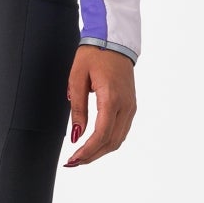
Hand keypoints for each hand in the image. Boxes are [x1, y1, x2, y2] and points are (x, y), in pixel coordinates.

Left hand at [65, 47, 135, 166]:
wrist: (114, 40)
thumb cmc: (94, 55)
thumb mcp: (77, 78)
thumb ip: (78, 109)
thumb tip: (77, 135)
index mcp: (111, 97)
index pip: (102, 133)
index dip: (87, 150)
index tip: (73, 159)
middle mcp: (125, 105)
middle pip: (112, 141)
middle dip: (92, 156)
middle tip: (73, 162)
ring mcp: (131, 106)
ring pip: (118, 139)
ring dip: (100, 151)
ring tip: (81, 156)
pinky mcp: (130, 106)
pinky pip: (121, 130)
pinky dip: (108, 141)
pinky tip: (94, 144)